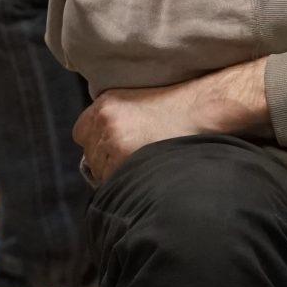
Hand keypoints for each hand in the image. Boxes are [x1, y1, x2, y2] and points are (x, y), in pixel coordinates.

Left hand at [73, 60, 268, 183]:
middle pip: (90, 155)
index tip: (117, 149)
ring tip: (146, 166)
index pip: (81, 134)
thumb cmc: (181, 109)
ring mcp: (113, 139)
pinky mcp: (124, 158)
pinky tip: (147, 174)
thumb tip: (100, 151)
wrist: (205, 110)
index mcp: (105, 103)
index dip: (98, 145)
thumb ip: (116, 120)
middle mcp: (104, 119)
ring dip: (117, 174)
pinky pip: (114, 182)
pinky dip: (127, 183)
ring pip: (100, 172)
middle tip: (137, 159)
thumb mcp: (139, 103)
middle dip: (107, 161)